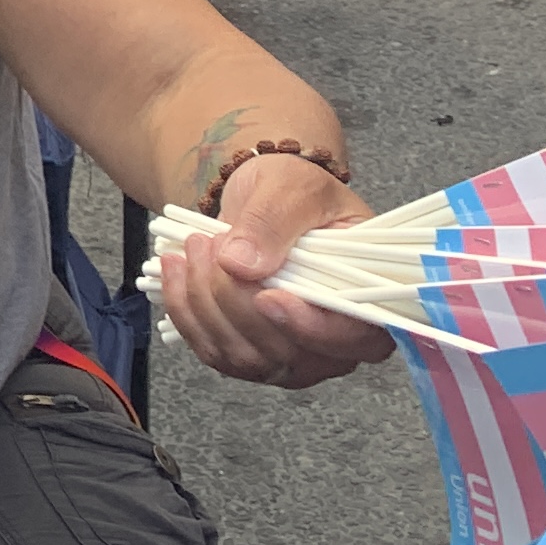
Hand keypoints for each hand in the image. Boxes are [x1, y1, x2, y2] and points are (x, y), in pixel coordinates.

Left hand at [154, 156, 391, 390]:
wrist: (264, 198)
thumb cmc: (295, 192)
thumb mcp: (292, 187)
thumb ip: (273, 220)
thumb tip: (242, 264)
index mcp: (368, 300)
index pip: (354, 337)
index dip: (311, 327)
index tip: (268, 297)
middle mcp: (336, 342)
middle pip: (288, 353)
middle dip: (236, 299)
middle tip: (212, 242)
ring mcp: (292, 355)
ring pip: (244, 356)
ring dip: (205, 301)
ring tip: (195, 246)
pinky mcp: (250, 352)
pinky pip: (212, 350)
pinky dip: (186, 310)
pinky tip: (177, 268)